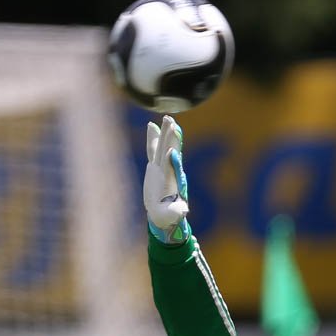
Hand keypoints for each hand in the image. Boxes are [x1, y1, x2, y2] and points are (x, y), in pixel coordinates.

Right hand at [143, 115, 189, 243]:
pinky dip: (153, 137)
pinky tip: (151, 125)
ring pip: (163, 146)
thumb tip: (183, 211)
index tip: (172, 150)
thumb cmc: (168, 216)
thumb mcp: (171, 216)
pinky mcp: (155, 166)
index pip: (173, 168)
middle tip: (172, 123)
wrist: (163, 213)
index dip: (172, 159)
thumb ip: (176, 212)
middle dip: (171, 139)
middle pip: (170, 151)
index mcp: (172, 182)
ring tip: (166, 118)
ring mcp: (162, 167)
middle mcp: (169, 171)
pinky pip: (153, 149)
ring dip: (165, 133)